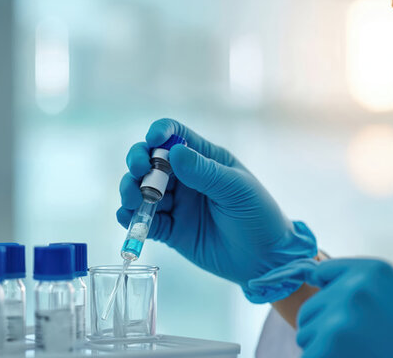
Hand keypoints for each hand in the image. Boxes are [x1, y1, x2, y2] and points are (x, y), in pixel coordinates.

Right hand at [117, 118, 316, 293]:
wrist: (264, 260)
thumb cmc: (259, 216)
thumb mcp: (235, 190)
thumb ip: (204, 172)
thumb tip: (172, 152)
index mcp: (204, 159)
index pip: (175, 135)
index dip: (159, 132)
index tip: (152, 141)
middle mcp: (186, 178)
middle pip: (150, 160)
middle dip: (138, 161)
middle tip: (138, 171)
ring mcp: (176, 204)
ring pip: (141, 189)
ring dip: (130, 190)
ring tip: (132, 198)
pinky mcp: (170, 230)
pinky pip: (145, 220)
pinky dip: (131, 217)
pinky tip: (128, 217)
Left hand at [296, 259, 392, 357]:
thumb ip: (354, 276)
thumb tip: (312, 275)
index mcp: (369, 270)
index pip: (320, 272)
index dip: (331, 295)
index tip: (349, 311)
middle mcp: (352, 290)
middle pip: (309, 309)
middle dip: (325, 325)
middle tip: (358, 339)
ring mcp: (338, 321)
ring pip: (306, 334)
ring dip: (323, 346)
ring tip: (357, 351)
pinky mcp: (327, 349)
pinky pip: (309, 355)